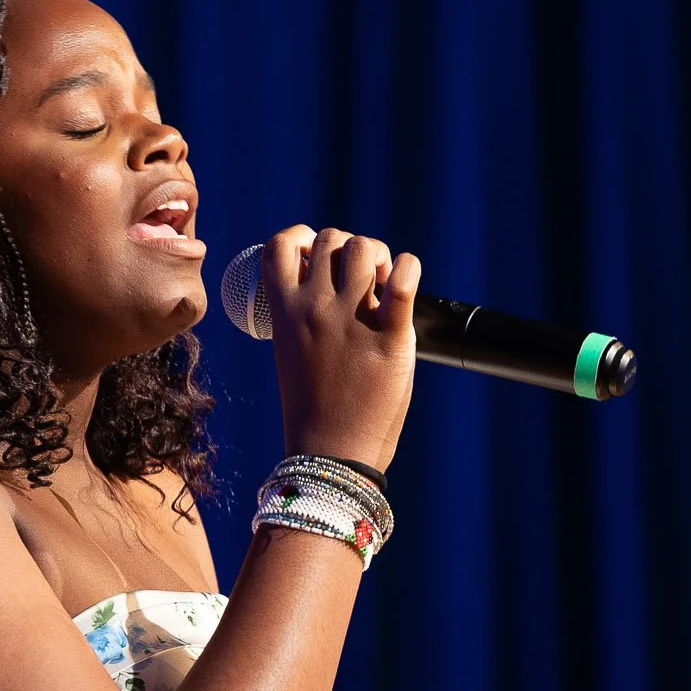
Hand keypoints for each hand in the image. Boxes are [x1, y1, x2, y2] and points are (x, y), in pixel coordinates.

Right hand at [260, 225, 420, 472]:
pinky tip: (406, 279)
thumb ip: (306, 314)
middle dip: (348, 248)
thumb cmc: (312, 406)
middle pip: (330, 239)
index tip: (316, 256)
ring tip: (384, 282)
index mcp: (283, 312)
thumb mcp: (292, 351)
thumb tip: (337, 278)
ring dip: (378, 255)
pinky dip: (409, 267)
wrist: (331, 452)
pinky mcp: (391, 338)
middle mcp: (314, 309)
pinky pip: (404, 280)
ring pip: (364, 248)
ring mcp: (351, 321)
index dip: (301, 238)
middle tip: (361, 277)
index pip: (281, 245)